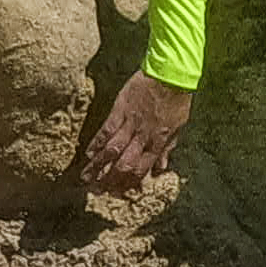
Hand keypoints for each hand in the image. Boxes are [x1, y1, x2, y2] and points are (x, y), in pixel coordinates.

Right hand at [79, 72, 194, 192]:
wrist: (169, 74)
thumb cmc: (177, 100)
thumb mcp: (178, 127)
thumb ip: (167, 148)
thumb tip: (160, 168)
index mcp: (158, 143)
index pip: (142, 169)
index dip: (129, 183)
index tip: (119, 192)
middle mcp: (143, 137)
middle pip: (124, 164)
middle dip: (110, 179)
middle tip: (99, 190)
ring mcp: (130, 124)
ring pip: (112, 150)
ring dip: (98, 165)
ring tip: (86, 177)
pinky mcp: (120, 110)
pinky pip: (106, 130)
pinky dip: (96, 143)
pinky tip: (88, 153)